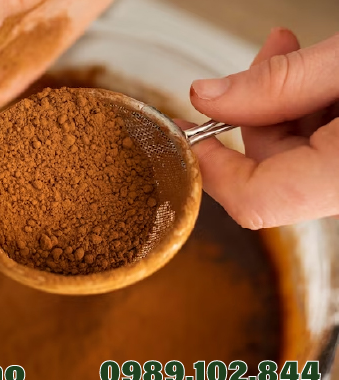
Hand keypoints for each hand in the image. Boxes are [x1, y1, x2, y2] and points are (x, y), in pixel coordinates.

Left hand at [186, 28, 338, 228]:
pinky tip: (318, 69)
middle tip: (266, 58)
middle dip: (256, 111)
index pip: (256, 201)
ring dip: (283, 100)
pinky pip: (322, 145)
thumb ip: (277, 83)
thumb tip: (208, 96)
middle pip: (271, 168)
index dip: (212, 170)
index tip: (188, 135)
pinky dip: (311, 106)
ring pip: (295, 153)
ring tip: (293, 48)